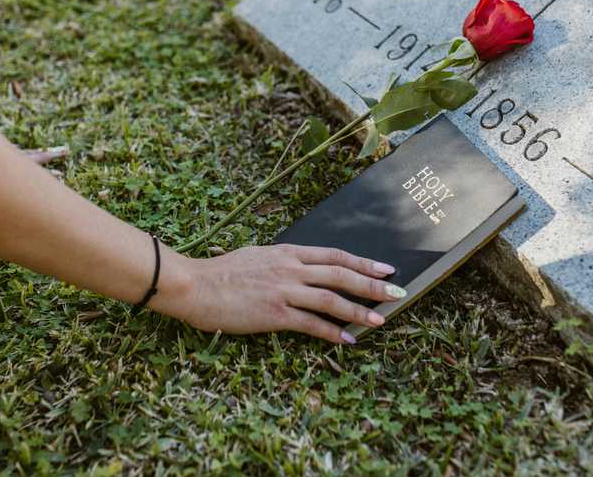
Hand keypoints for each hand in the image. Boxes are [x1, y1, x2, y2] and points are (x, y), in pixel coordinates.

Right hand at [153, 244, 407, 343]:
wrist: (194, 285)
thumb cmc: (221, 273)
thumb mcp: (257, 256)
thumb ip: (281, 261)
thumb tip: (298, 266)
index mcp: (287, 252)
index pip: (334, 255)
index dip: (362, 262)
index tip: (384, 269)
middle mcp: (290, 268)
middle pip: (341, 274)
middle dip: (372, 284)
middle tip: (398, 291)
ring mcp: (284, 290)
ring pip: (332, 299)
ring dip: (360, 310)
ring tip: (381, 319)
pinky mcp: (275, 313)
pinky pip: (312, 324)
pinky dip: (333, 333)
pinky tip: (349, 340)